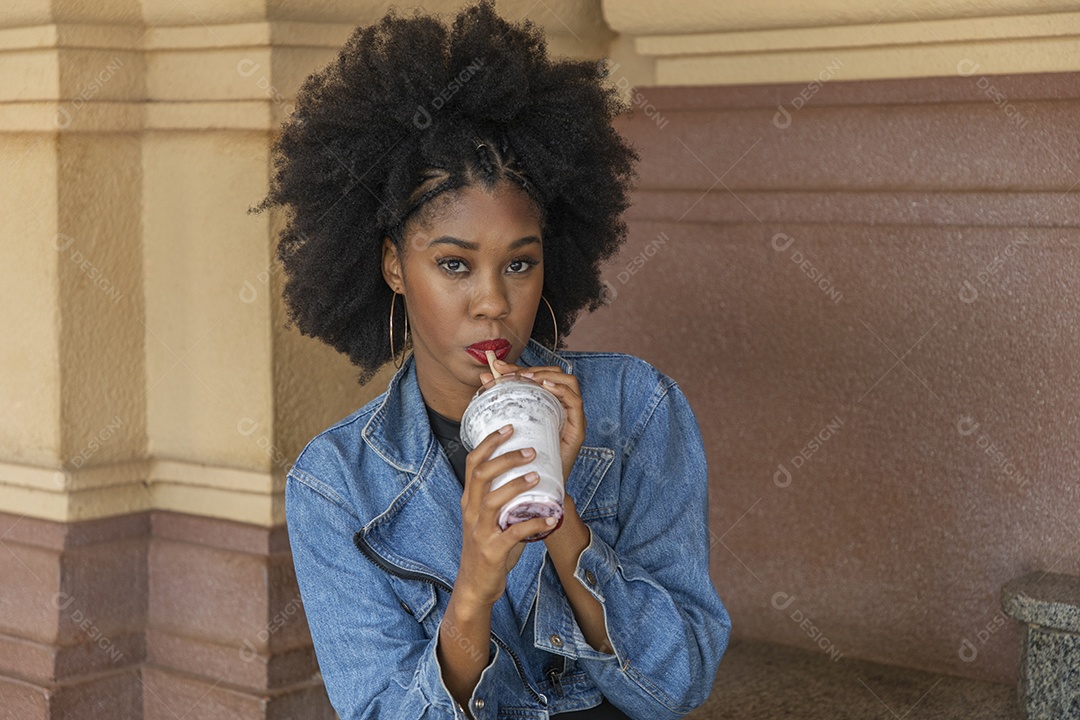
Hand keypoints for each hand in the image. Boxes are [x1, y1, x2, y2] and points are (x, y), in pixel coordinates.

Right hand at [456, 423, 558, 608]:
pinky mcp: (493, 550)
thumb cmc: (487, 547)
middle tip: (531, 450)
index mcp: (470, 500)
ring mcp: (480, 531)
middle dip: (506, 458)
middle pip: (482, 474)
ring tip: (538, 476)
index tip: (509, 426)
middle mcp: (471, 511)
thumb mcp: (488, 517)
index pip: (473, 462)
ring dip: (518, 485)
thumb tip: (533, 472)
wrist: (475, 585)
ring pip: (494, 500)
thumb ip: (502, 497)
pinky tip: (551, 520)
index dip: (490, 442)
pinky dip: (534, 525)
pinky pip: (514, 533)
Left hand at [481, 357, 585, 485]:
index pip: (539, 375)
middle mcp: (563, 407)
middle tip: (509, 373)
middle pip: (554, 374)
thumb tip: (484, 376)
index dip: (519, 367)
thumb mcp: (510, 425)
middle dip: (531, 369)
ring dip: (547, 375)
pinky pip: (575, 402)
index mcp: (548, 404)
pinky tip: (547, 387)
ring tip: (528, 378)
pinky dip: (562, 390)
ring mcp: (572, 417)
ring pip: (568, 382)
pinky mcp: (577, 429)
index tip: (498, 367)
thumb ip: (500, 402)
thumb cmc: (523, 458)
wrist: (535, 488)